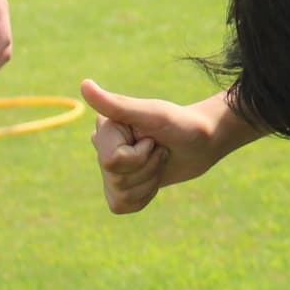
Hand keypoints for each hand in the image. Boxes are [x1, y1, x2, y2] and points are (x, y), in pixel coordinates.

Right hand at [81, 80, 232, 214]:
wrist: (204, 142)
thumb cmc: (182, 124)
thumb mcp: (153, 114)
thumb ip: (117, 105)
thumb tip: (84, 85)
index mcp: (105, 128)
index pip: (112, 161)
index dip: (141, 155)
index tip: (153, 139)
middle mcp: (102, 147)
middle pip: (116, 179)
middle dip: (148, 168)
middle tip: (160, 150)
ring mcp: (110, 169)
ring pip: (120, 194)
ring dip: (149, 182)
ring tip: (158, 160)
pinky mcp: (119, 187)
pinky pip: (122, 205)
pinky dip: (144, 196)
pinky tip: (154, 177)